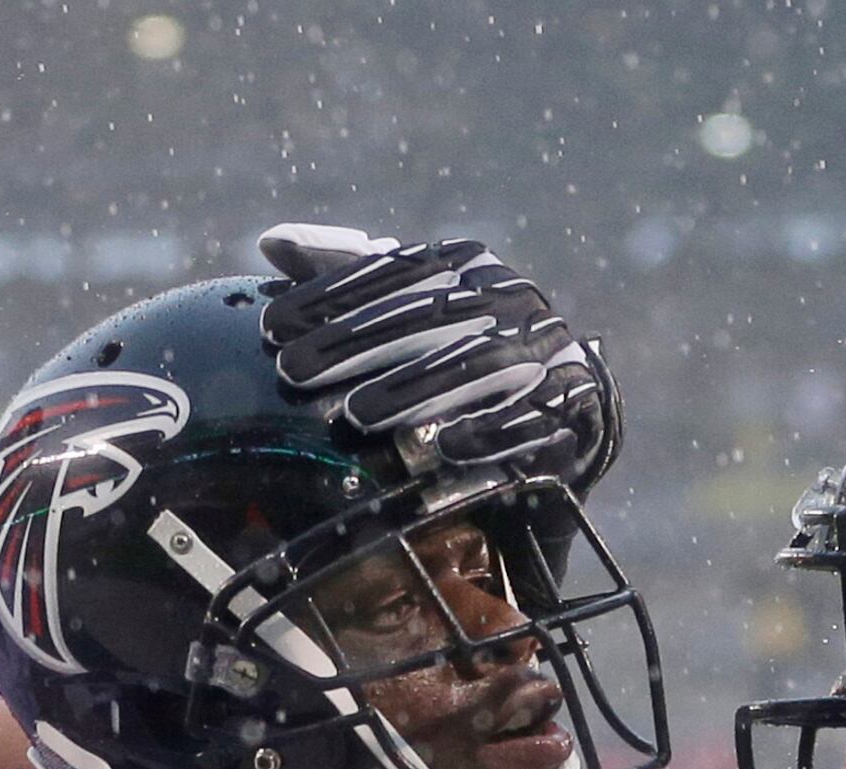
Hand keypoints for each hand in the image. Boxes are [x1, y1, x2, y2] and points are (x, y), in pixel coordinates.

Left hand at [257, 223, 620, 486]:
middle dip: (355, 346)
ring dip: (414, 391)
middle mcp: (513, 298)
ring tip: (357, 416)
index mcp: (471, 267)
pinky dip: (489, 433)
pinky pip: (531, 418)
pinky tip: (443, 450)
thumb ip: (344, 276)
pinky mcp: (574, 404)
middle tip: (293, 374)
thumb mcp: (402, 312)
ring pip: (476, 365)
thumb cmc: (457, 360)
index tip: (271, 329)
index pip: (394, 272)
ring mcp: (549, 349)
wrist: (556, 412)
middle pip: (426, 317)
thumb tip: (272, 240)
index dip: (330, 297)